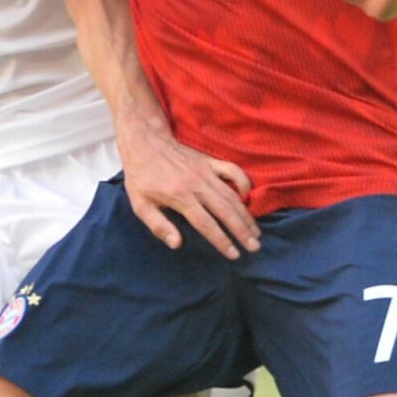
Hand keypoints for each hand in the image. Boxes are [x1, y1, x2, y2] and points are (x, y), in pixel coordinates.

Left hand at [117, 125, 259, 258]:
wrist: (145, 142)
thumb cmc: (141, 176)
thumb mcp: (140, 205)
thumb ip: (158, 225)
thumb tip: (177, 244)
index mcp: (180, 197)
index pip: (206, 224)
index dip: (222, 241)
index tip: (234, 254)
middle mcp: (197, 185)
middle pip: (226, 212)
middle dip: (242, 231)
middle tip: (254, 247)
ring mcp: (206, 172)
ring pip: (233, 196)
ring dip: (246, 215)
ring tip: (256, 232)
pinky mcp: (210, 162)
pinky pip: (233, 171)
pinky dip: (244, 182)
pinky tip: (248, 196)